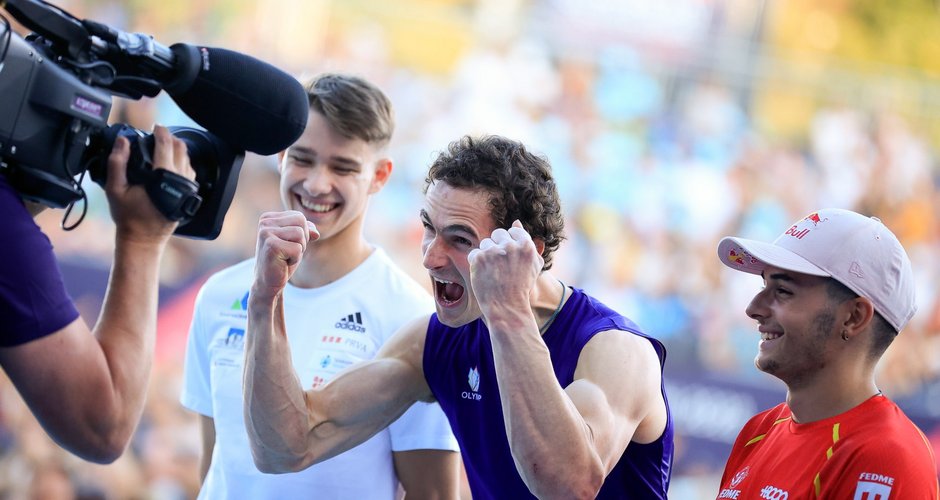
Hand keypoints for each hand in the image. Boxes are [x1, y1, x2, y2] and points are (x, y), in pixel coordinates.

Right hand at [105, 125, 194, 243]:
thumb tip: (122, 142)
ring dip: (177, 149)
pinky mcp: (189, 193)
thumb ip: (117, 163)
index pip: (166, 145)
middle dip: (170, 138)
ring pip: (188, 159)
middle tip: (158, 134)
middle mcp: (179, 180)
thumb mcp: (115, 189)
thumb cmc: (128, 216)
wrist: (143, 239)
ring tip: (164, 146)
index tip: (155, 126)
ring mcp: (187, 187)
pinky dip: (183, 161)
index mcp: (163, 176)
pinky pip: (190, 171)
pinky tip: (172, 162)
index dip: (160, 132)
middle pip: (181, 148)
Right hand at [252, 210, 319, 299]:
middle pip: (301, 222)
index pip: (299, 217)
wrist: (268, 282)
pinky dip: (295, 258)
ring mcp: (266, 233)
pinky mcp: (270, 246)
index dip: (302, 233)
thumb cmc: (282, 261)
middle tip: (288, 252)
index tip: (288, 245)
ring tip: (285, 257)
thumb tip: (316, 233)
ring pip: (300, 234)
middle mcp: (265, 222)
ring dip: (299, 249)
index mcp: (269, 218)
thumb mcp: (296, 242)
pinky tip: (283, 263)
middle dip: (302, 240)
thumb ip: (306, 231)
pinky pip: (297, 249)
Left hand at [468, 220, 542, 314]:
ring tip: (492, 272)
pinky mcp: (479, 258)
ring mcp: (494, 252)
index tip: (509, 258)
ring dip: (486, 256)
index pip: (514, 230)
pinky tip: (484, 275)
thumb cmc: (521, 287)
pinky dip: (476, 264)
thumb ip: (528, 242)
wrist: (507, 307)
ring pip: (485, 243)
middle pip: (498, 234)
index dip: (510, 244)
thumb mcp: (532, 265)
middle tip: (499, 266)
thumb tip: (516, 222)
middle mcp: (511, 246)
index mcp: (527, 246)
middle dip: (497, 247)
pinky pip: (474, 253)